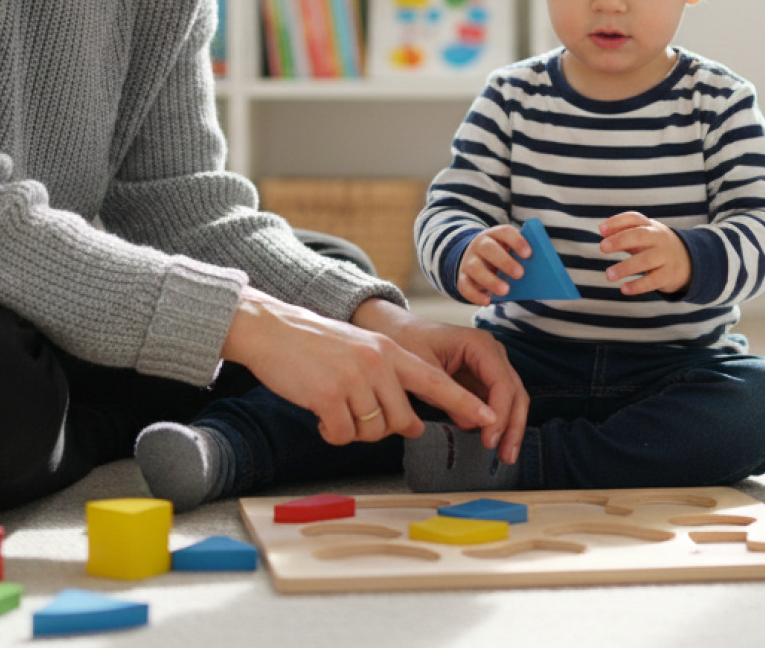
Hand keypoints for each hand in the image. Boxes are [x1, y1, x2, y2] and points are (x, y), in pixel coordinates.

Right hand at [219, 290, 498, 447]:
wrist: (272, 329)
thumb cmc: (317, 347)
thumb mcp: (364, 353)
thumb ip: (392, 383)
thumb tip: (411, 425)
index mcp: (391, 353)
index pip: (437, 383)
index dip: (465, 403)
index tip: (492, 418)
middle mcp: (378, 364)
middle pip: (401, 421)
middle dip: (381, 427)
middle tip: (355, 412)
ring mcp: (354, 379)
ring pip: (371, 432)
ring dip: (352, 430)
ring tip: (334, 406)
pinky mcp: (328, 396)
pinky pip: (342, 435)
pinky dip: (331, 433)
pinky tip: (319, 415)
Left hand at [354, 299, 529, 463]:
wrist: (395, 331)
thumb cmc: (408, 344)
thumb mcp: (425, 372)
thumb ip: (450, 397)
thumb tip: (475, 424)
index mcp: (480, 345)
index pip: (502, 384)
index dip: (500, 414)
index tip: (490, 440)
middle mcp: (492, 352)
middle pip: (515, 392)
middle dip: (513, 425)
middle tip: (505, 456)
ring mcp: (490, 365)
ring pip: (512, 399)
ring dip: (510, 427)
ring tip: (504, 455)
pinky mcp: (482, 378)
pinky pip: (497, 402)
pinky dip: (497, 422)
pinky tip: (492, 442)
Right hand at [454, 224, 531, 305]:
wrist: (478, 259)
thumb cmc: (504, 256)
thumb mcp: (511, 252)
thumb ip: (523, 258)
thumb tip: (540, 273)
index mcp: (495, 235)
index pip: (505, 232)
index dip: (516, 241)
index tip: (528, 253)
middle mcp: (480, 245)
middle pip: (488, 248)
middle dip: (504, 261)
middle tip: (520, 274)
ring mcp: (469, 260)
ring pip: (474, 267)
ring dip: (490, 280)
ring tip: (505, 291)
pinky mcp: (462, 277)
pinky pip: (464, 286)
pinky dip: (475, 295)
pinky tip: (488, 301)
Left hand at [598, 211, 692, 296]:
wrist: (690, 261)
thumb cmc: (656, 247)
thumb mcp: (643, 235)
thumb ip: (623, 233)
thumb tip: (602, 231)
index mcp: (650, 226)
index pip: (634, 218)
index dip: (617, 222)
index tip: (601, 230)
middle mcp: (658, 239)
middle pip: (639, 235)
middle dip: (620, 240)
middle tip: (602, 247)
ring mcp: (665, 257)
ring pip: (645, 260)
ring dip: (625, 267)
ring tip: (609, 275)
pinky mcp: (669, 275)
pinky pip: (653, 280)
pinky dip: (638, 285)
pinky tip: (624, 289)